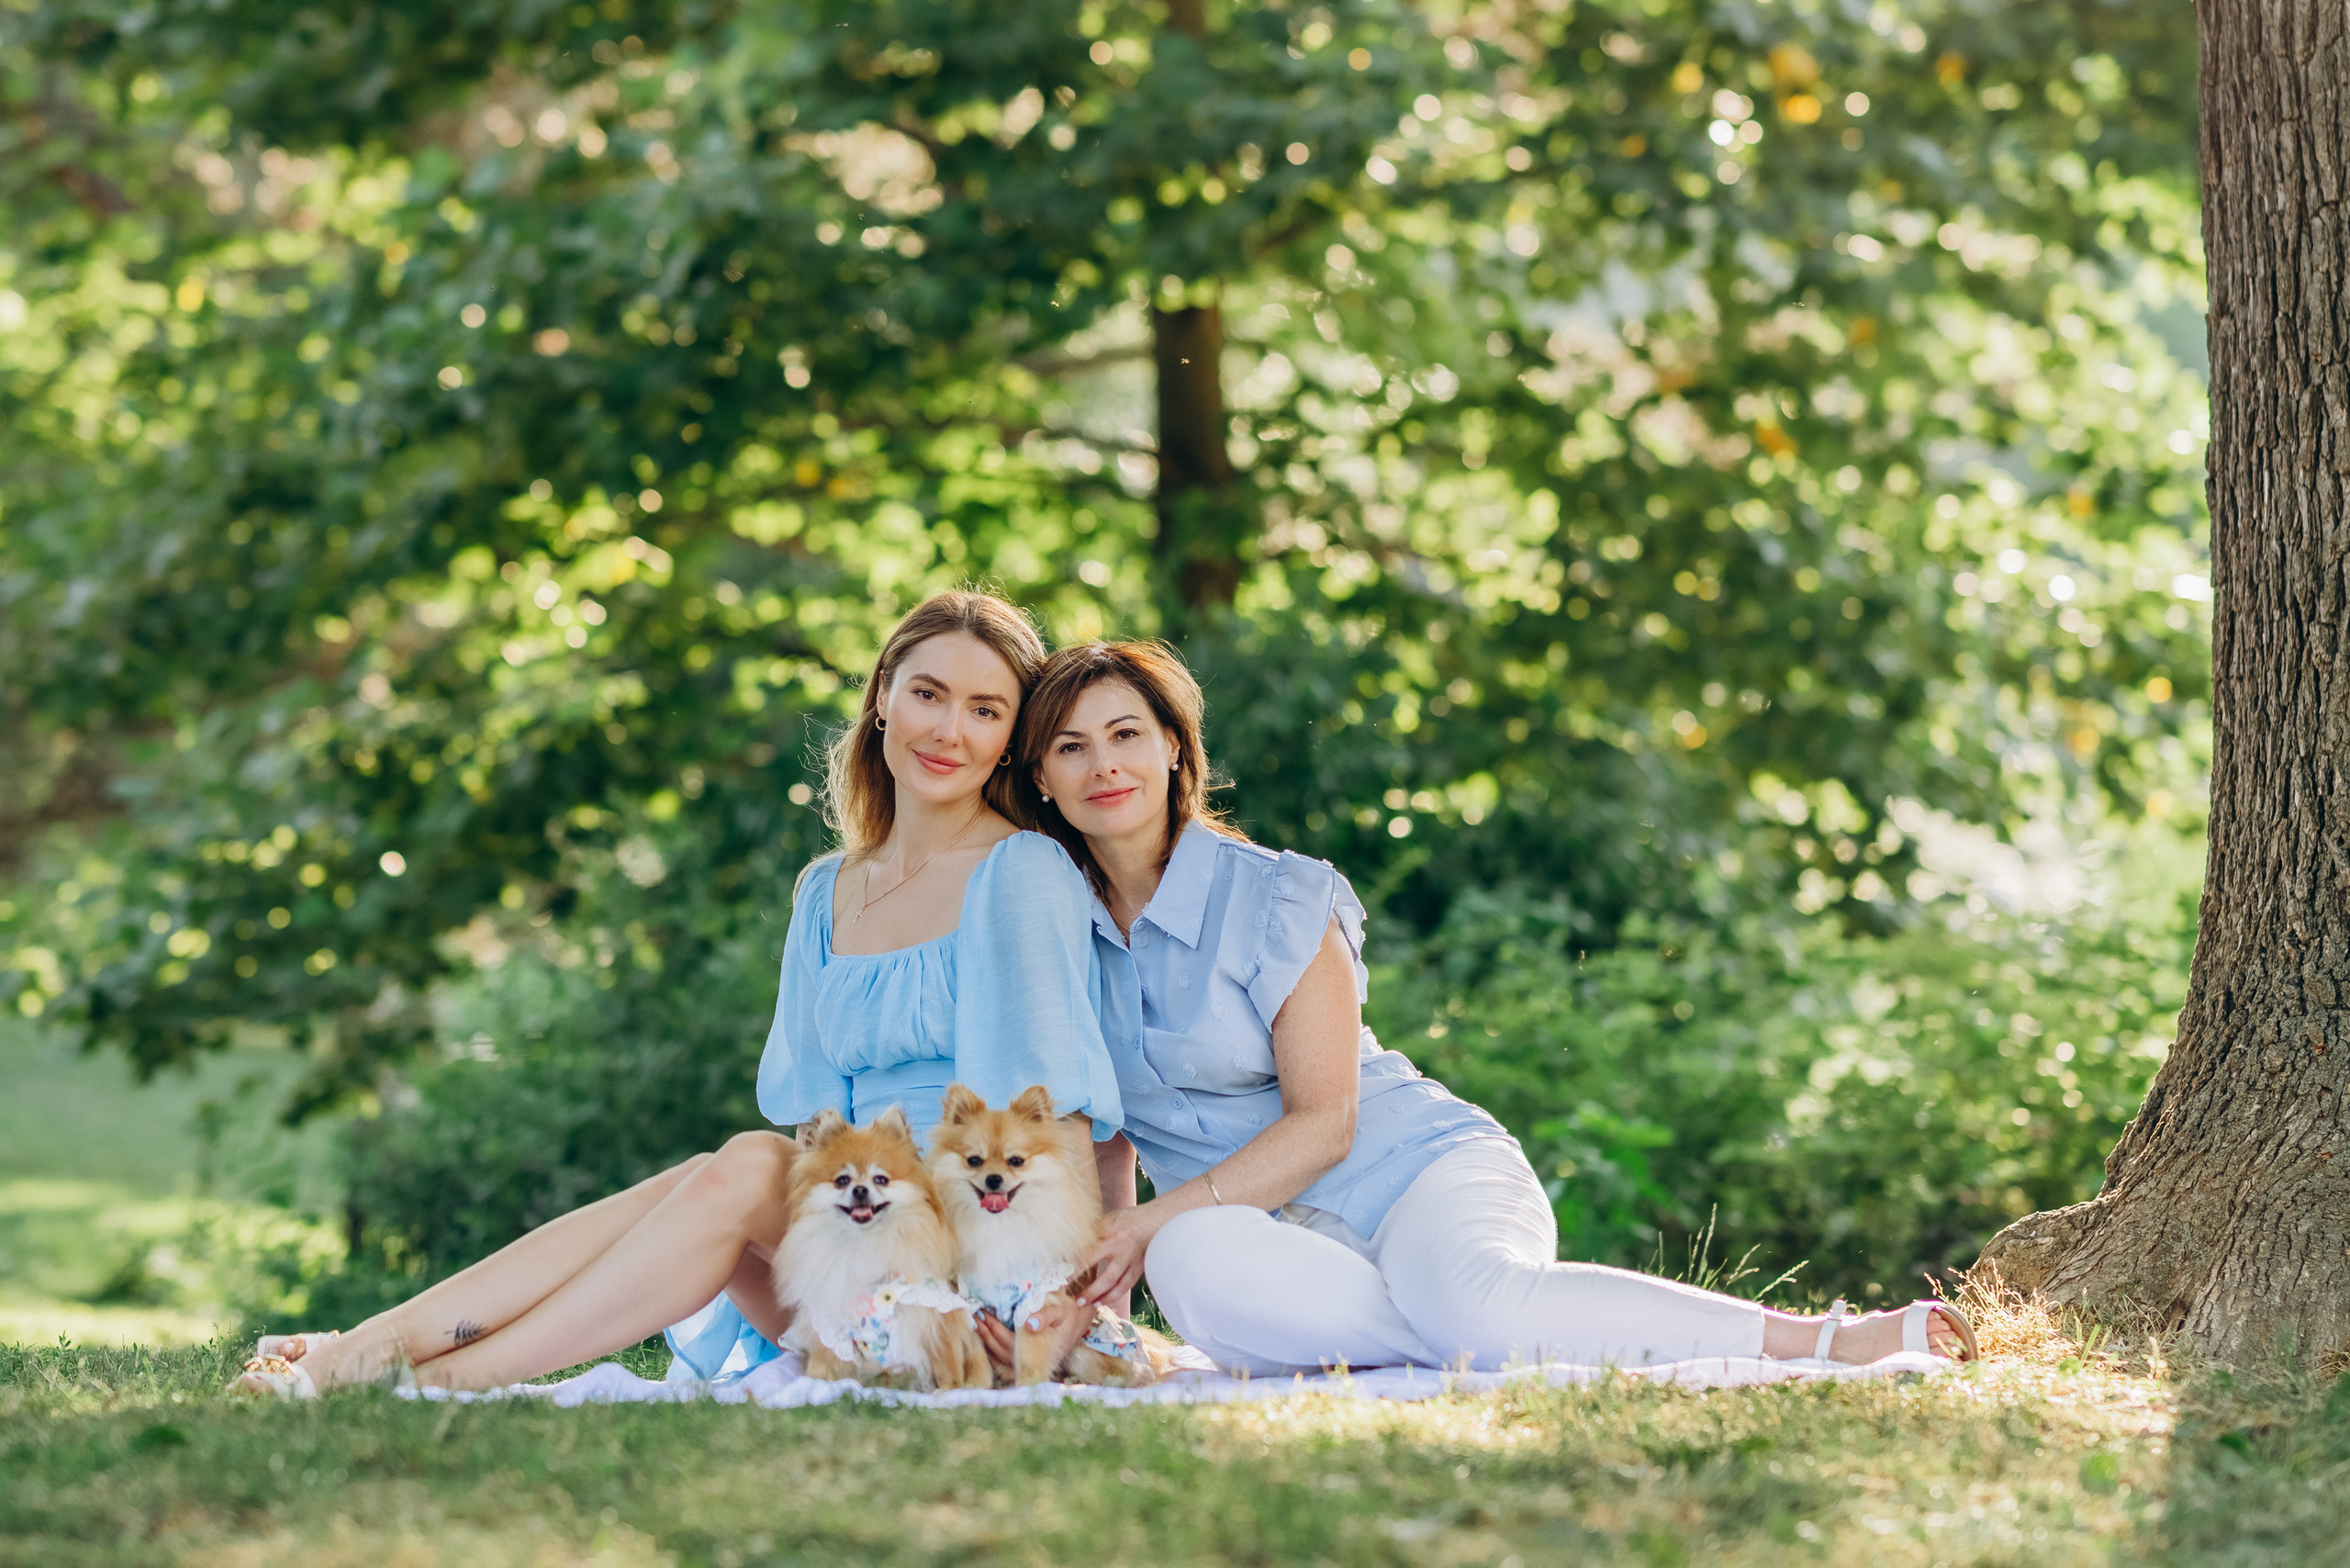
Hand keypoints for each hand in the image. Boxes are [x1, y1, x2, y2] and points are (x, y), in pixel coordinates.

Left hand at [975, 1297, 1095, 1381]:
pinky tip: (984, 1339)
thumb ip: (1046, 1316)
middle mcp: (1032, 1360)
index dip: (994, 1329)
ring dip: (986, 1341)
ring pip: (1001, 1357)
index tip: (984, 1313)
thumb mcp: (1061, 1311)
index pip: (1009, 1342)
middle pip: (1001, 1350)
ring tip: (977, 1324)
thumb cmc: (1069, 1315)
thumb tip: (1028, 1324)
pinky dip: (991, 1351)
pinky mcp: (1027, 1360)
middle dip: (986, 1333)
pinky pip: (1004, 1361)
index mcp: (1039, 1349)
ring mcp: (1029, 1362)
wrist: (1078, 1323)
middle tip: (976, 1316)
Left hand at [1078, 1206, 1152, 1307]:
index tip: (1059, 1274)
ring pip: (1112, 1280)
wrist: (1156, 1220)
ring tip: (1082, 1303)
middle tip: (1069, 1294)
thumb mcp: (1109, 1218)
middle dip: (1081, 1280)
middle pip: (1095, 1263)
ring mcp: (1130, 1257)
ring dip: (1096, 1294)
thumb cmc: (1128, 1219)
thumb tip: (1069, 1242)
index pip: (1085, 1247)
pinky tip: (1101, 1302)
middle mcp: (1119, 1244)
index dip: (1071, 1262)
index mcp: (1107, 1228)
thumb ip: (1092, 1231)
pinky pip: (1125, 1286)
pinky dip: (1112, 1296)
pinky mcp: (1139, 1267)